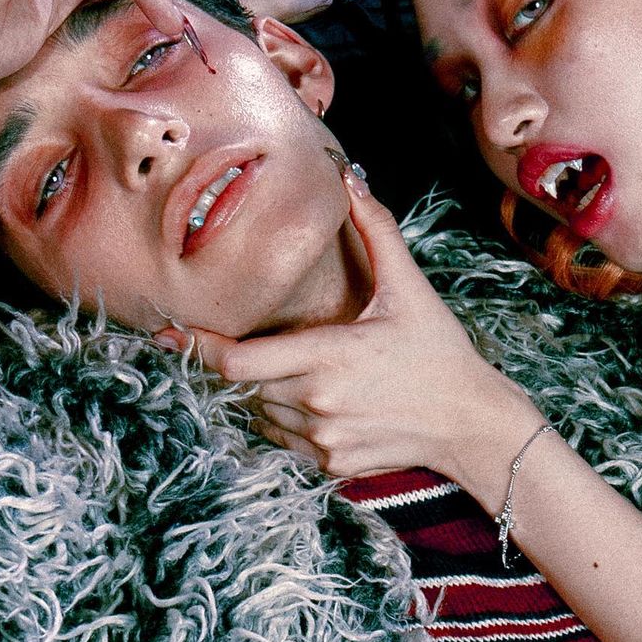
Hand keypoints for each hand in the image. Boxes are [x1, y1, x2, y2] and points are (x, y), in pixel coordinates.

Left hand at [162, 174, 540, 478]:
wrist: (472, 423)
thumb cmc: (441, 353)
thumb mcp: (409, 289)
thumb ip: (375, 230)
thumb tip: (351, 177)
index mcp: (329, 357)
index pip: (237, 362)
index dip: (197, 349)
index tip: (169, 334)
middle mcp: (318, 402)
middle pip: (242, 386)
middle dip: (234, 363)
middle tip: (229, 342)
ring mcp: (323, 438)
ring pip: (259, 414)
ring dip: (257, 390)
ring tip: (287, 366)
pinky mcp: (331, 464)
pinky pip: (281, 441)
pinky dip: (279, 418)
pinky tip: (306, 396)